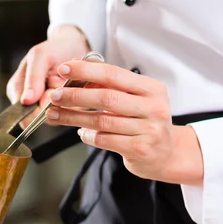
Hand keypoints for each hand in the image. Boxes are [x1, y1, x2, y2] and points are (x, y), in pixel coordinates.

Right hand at [6, 25, 90, 127]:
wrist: (74, 46)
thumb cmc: (53, 49)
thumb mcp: (40, 56)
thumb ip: (33, 79)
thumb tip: (26, 101)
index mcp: (18, 91)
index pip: (25, 116)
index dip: (41, 106)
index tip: (50, 84)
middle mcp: (32, 102)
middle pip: (45, 115)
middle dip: (56, 96)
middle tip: (59, 77)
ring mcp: (50, 106)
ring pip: (60, 112)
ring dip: (67, 94)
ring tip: (66, 77)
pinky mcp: (67, 107)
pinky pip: (74, 109)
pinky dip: (76, 94)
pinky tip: (74, 80)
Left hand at [44, 60, 204, 185]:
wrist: (167, 154)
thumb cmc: (146, 122)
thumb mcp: (137, 99)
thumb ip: (112, 88)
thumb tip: (76, 75)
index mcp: (152, 89)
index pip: (113, 74)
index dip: (86, 71)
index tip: (64, 69)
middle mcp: (153, 108)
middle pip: (106, 97)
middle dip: (75, 95)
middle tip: (54, 95)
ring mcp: (148, 130)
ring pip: (101, 121)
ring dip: (74, 117)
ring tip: (56, 114)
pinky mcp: (140, 149)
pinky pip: (105, 140)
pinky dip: (88, 135)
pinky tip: (80, 131)